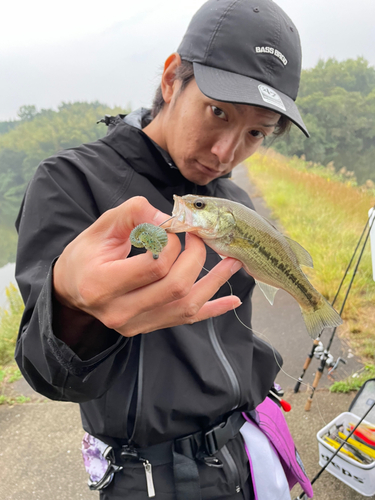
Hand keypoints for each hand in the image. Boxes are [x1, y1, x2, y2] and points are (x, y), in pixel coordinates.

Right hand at [53, 196, 241, 338]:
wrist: (72, 288)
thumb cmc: (85, 255)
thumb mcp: (102, 226)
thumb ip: (136, 214)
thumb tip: (172, 218)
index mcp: (103, 284)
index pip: (155, 264)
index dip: (172, 242)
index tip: (172, 228)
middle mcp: (120, 311)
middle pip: (175, 286)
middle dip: (195, 257)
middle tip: (197, 237)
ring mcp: (136, 324)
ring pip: (186, 306)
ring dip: (215, 282)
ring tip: (233, 262)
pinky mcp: (148, 327)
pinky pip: (186, 320)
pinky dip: (212, 309)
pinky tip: (232, 301)